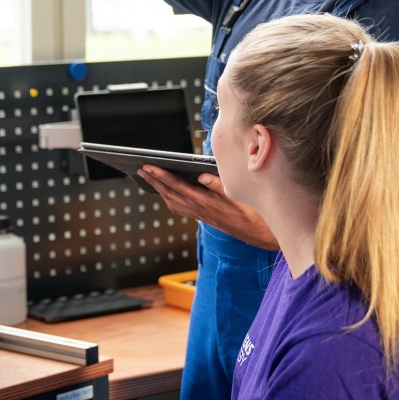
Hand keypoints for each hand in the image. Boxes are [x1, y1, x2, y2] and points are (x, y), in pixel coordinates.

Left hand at [137, 165, 277, 249]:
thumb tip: (201, 176)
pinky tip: (168, 193)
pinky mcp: (203, 217)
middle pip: (170, 194)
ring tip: (149, 178)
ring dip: (159, 190)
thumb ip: (218, 185)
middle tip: (141, 170)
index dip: (162, 176)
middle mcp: (199, 210)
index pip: (178, 186)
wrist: (257, 232)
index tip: (149, 167)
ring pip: (173, 202)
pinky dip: (170, 198)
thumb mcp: (237, 195)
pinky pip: (180, 208)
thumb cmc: (250, 211)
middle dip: (154, 181)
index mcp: (205, 202)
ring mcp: (200, 215)